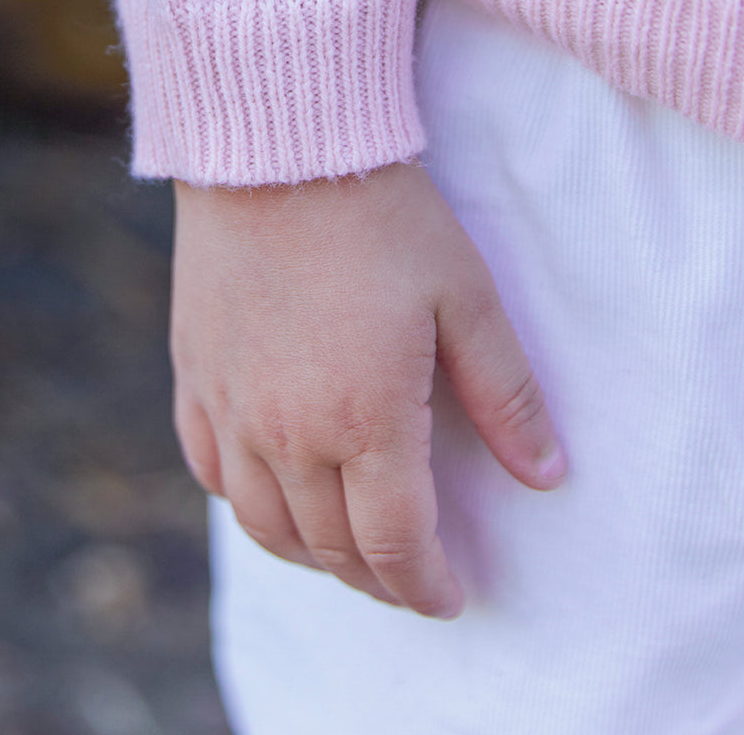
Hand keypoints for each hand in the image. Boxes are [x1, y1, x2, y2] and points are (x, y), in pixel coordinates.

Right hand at [171, 160, 565, 617]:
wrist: (275, 146)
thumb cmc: (381, 215)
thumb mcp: (465, 296)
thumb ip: (507, 394)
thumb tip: (549, 475)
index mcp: (365, 420)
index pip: (395, 546)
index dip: (426, 586)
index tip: (450, 596)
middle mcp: (287, 432)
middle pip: (331, 546)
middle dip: (378, 579)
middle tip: (410, 578)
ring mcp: (231, 407)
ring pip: (266, 525)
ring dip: (314, 553)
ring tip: (348, 550)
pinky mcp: (194, 374)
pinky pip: (212, 471)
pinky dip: (247, 503)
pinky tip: (272, 493)